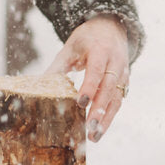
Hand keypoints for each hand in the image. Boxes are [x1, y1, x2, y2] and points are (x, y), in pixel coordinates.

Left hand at [47, 15, 130, 142]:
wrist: (112, 27)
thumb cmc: (87, 38)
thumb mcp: (70, 47)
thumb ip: (58, 66)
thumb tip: (40, 85)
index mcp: (101, 50)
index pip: (96, 71)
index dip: (89, 87)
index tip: (80, 103)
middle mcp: (116, 62)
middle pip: (109, 88)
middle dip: (100, 110)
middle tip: (90, 129)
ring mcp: (123, 73)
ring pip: (117, 99)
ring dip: (107, 119)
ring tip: (95, 137)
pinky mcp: (124, 82)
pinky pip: (118, 101)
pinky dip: (110, 116)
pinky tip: (100, 130)